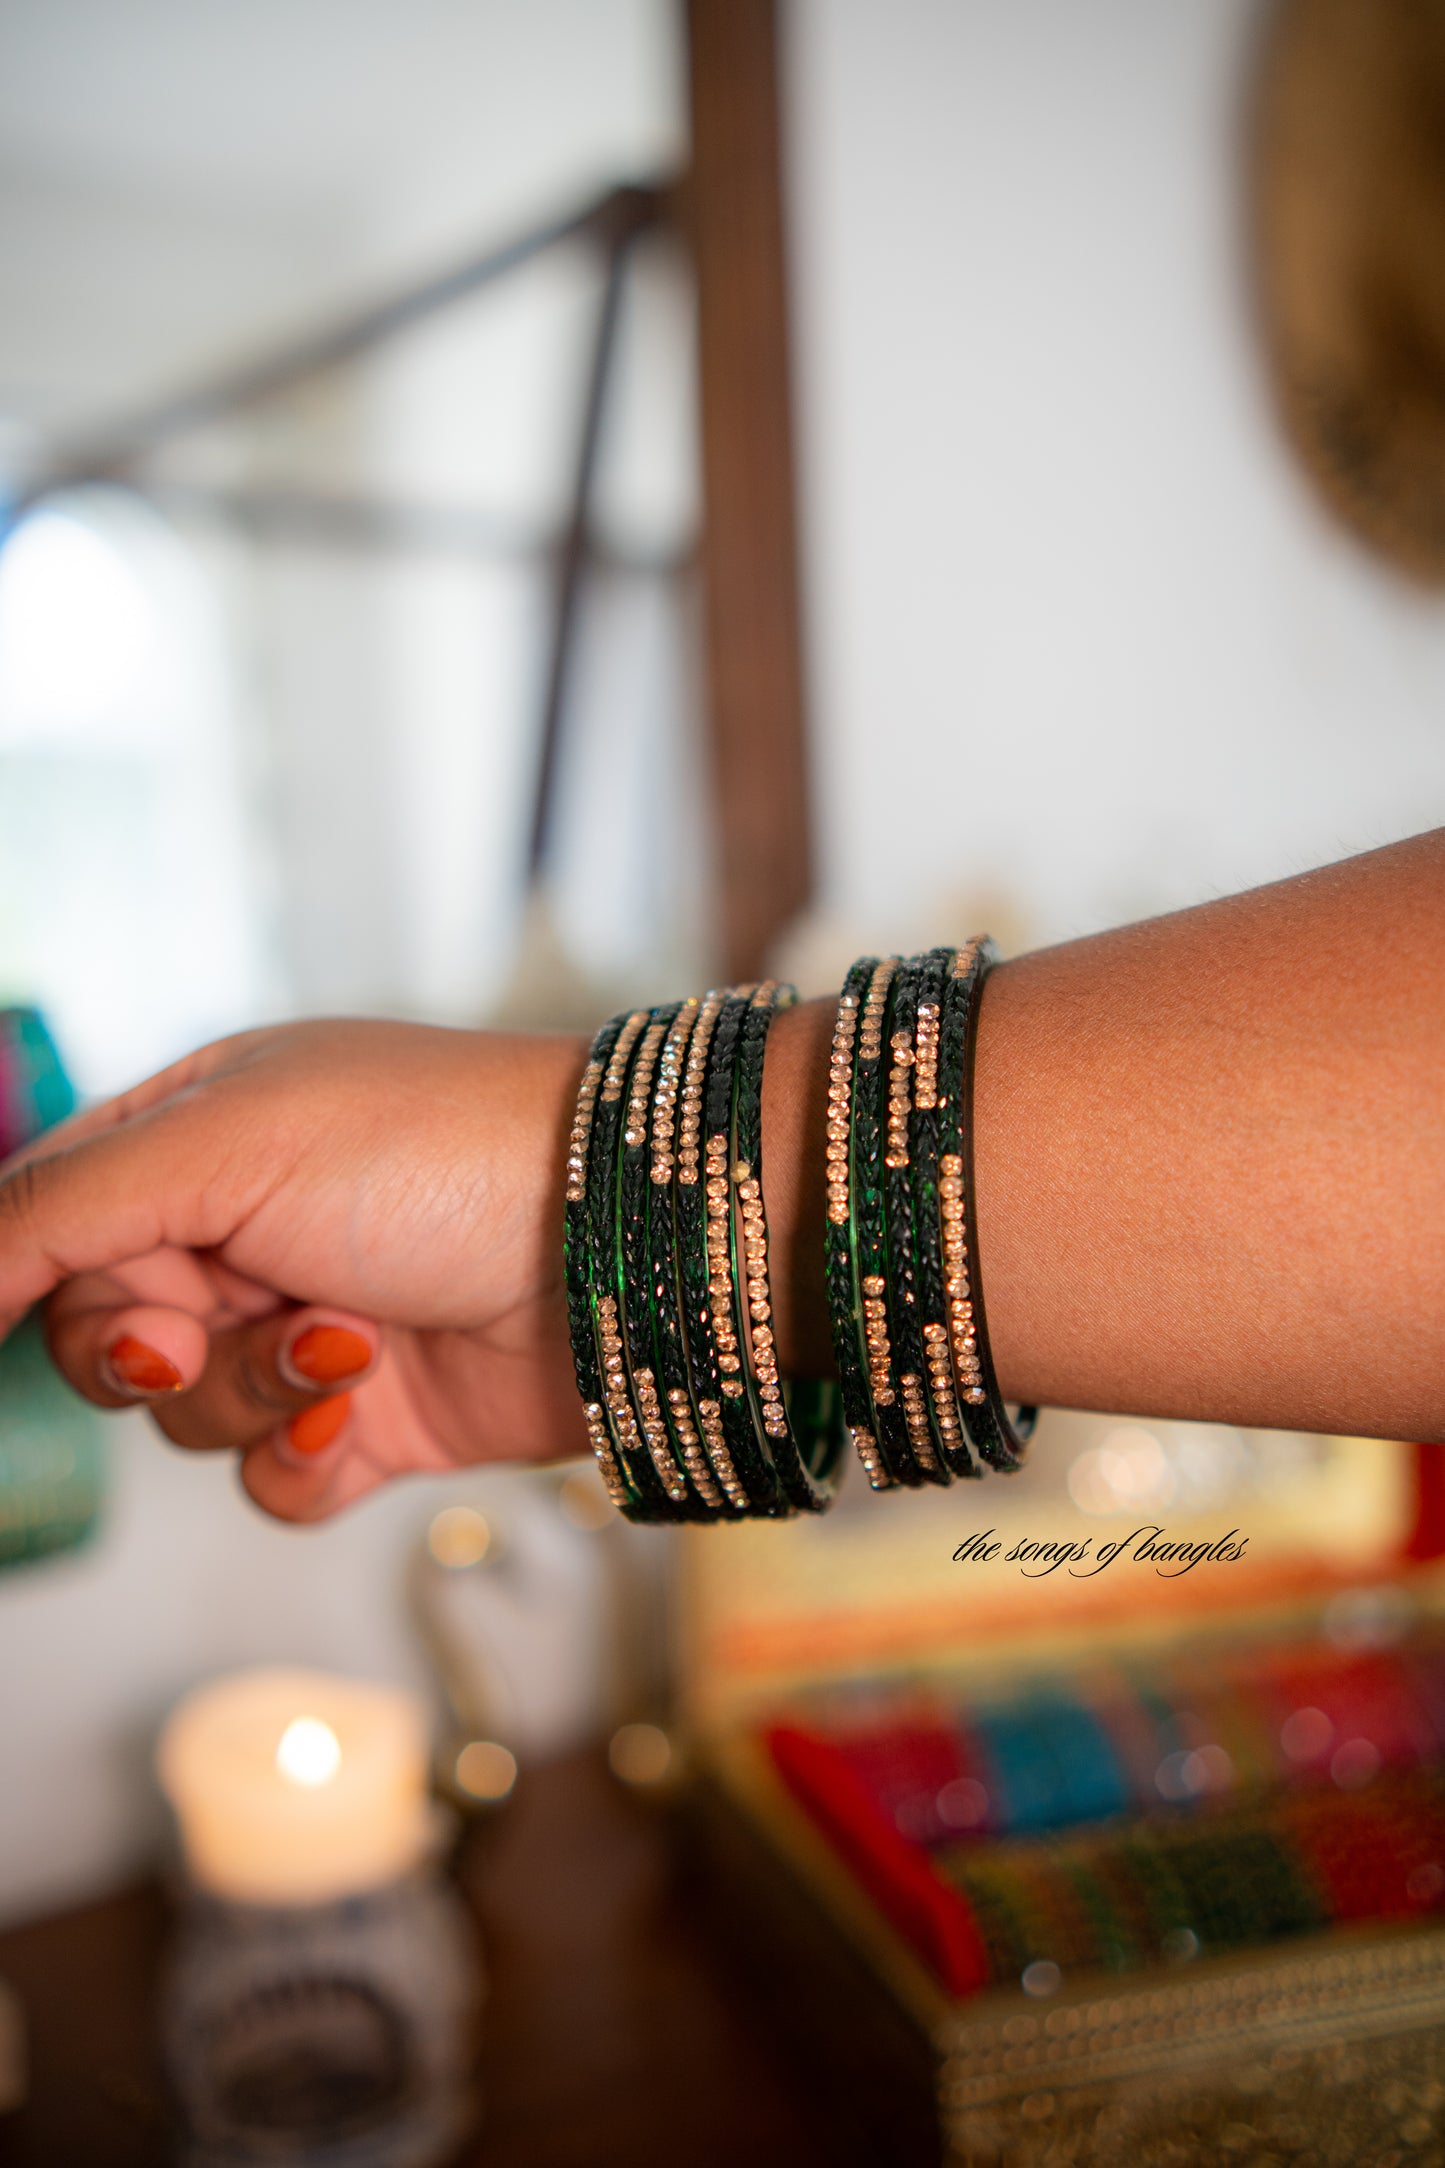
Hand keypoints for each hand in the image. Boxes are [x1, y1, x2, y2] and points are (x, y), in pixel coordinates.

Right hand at [0, 1020, 590, 1521]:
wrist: (618, 1246)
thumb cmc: (434, 1152)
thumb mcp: (219, 1145)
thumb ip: (57, 1206)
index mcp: (200, 1135)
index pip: (54, 1215)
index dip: (33, 1274)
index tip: (65, 1318)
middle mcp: (246, 1230)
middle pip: (105, 1332)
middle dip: (146, 1346)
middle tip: (200, 1329)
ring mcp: (308, 1326)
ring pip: (184, 1418)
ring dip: (246, 1396)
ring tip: (342, 1345)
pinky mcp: (371, 1418)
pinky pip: (268, 1482)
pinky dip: (297, 1461)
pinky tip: (355, 1415)